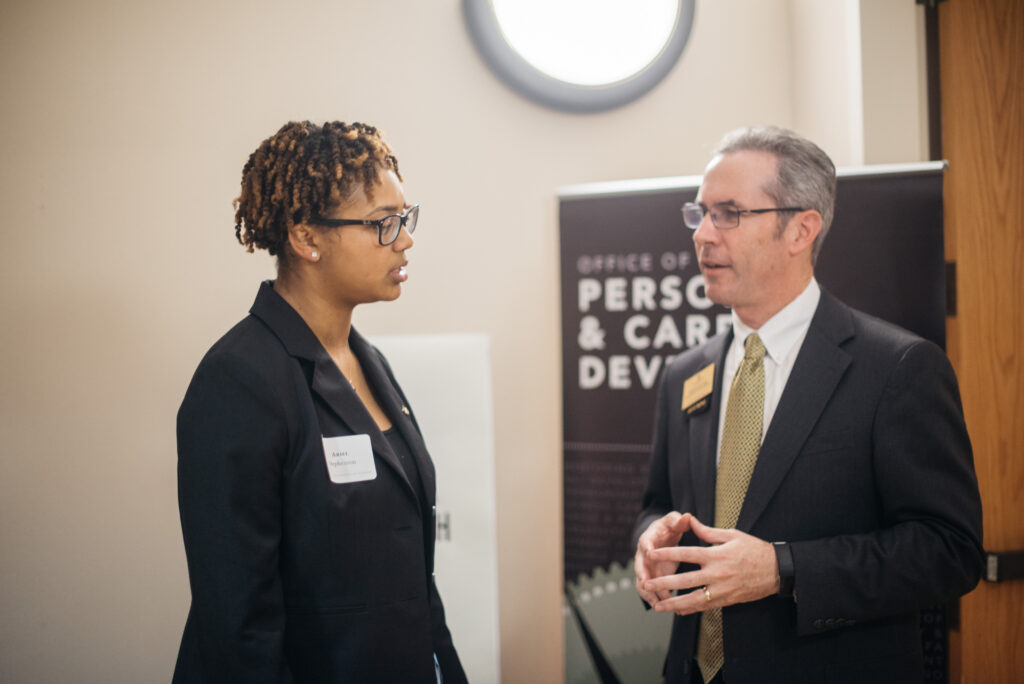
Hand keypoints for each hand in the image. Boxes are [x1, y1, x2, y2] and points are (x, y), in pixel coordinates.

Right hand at [635, 512, 693, 604]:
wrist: (662, 537)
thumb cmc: (668, 528)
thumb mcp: (673, 521)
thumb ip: (679, 521)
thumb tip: (687, 517)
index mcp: (648, 539)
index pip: (645, 543)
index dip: (647, 548)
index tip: (649, 553)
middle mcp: (643, 555)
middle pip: (639, 566)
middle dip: (642, 575)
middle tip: (646, 584)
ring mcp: (646, 569)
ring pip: (642, 583)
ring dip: (648, 593)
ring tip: (657, 603)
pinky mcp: (651, 578)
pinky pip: (650, 591)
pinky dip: (655, 599)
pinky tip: (664, 607)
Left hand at [642, 516, 779, 614]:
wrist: (777, 571)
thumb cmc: (754, 549)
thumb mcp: (732, 535)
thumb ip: (708, 532)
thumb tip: (689, 519)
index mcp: (716, 555)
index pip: (686, 553)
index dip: (667, 554)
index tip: (651, 554)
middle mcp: (717, 574)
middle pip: (685, 580)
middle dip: (664, 583)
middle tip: (646, 584)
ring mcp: (722, 589)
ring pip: (693, 599)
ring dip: (674, 603)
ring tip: (658, 606)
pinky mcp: (727, 600)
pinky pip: (705, 607)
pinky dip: (690, 610)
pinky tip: (677, 611)